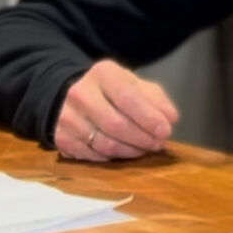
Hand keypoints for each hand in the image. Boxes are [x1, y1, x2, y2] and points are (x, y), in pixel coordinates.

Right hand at [55, 59, 179, 161]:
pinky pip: (91, 155)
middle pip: (115, 124)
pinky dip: (113, 158)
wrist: (68, 94)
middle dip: (142, 138)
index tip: (166, 131)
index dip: (149, 118)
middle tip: (158, 144)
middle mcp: (80, 93)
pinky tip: (125, 152)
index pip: (128, 98)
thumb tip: (171, 118)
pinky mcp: (60, 138)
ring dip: (130, 151)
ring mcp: (67, 117)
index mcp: (103, 74)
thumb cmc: (111, 90)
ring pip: (104, 143)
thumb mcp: (135, 85)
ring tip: (145, 149)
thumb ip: (156, 99)